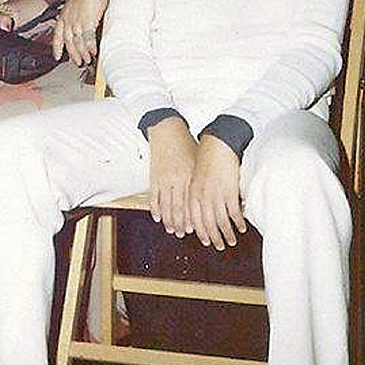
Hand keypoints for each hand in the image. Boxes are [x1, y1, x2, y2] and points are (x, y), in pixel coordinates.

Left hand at [52, 0, 112, 65]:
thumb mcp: (77, 5)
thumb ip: (77, 16)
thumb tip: (81, 27)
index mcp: (63, 16)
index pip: (56, 35)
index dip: (56, 47)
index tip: (57, 56)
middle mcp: (68, 20)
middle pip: (68, 42)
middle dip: (73, 54)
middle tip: (78, 62)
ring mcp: (76, 22)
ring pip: (77, 43)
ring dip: (82, 53)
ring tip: (87, 59)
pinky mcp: (87, 22)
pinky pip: (87, 39)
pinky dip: (90, 47)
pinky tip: (93, 51)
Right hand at [146, 117, 196, 237]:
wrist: (167, 129)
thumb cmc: (186, 144)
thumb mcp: (198, 160)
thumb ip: (202, 178)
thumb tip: (212, 195)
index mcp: (190, 176)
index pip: (191, 203)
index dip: (193, 218)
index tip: (196, 230)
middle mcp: (177, 180)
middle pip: (178, 208)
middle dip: (181, 224)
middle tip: (183, 235)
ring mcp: (163, 179)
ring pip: (165, 205)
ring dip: (168, 220)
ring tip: (172, 230)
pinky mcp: (153, 176)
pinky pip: (153, 196)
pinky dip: (155, 208)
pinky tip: (158, 218)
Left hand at [188, 136, 245, 249]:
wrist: (217, 145)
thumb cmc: (206, 159)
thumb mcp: (196, 178)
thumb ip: (198, 195)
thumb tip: (203, 211)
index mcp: (192, 193)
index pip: (194, 219)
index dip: (200, 232)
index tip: (205, 241)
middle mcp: (202, 197)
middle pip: (207, 224)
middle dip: (214, 238)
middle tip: (220, 246)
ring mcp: (216, 195)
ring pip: (221, 221)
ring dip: (227, 234)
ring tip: (232, 241)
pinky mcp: (229, 191)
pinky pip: (233, 212)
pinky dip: (238, 222)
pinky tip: (242, 227)